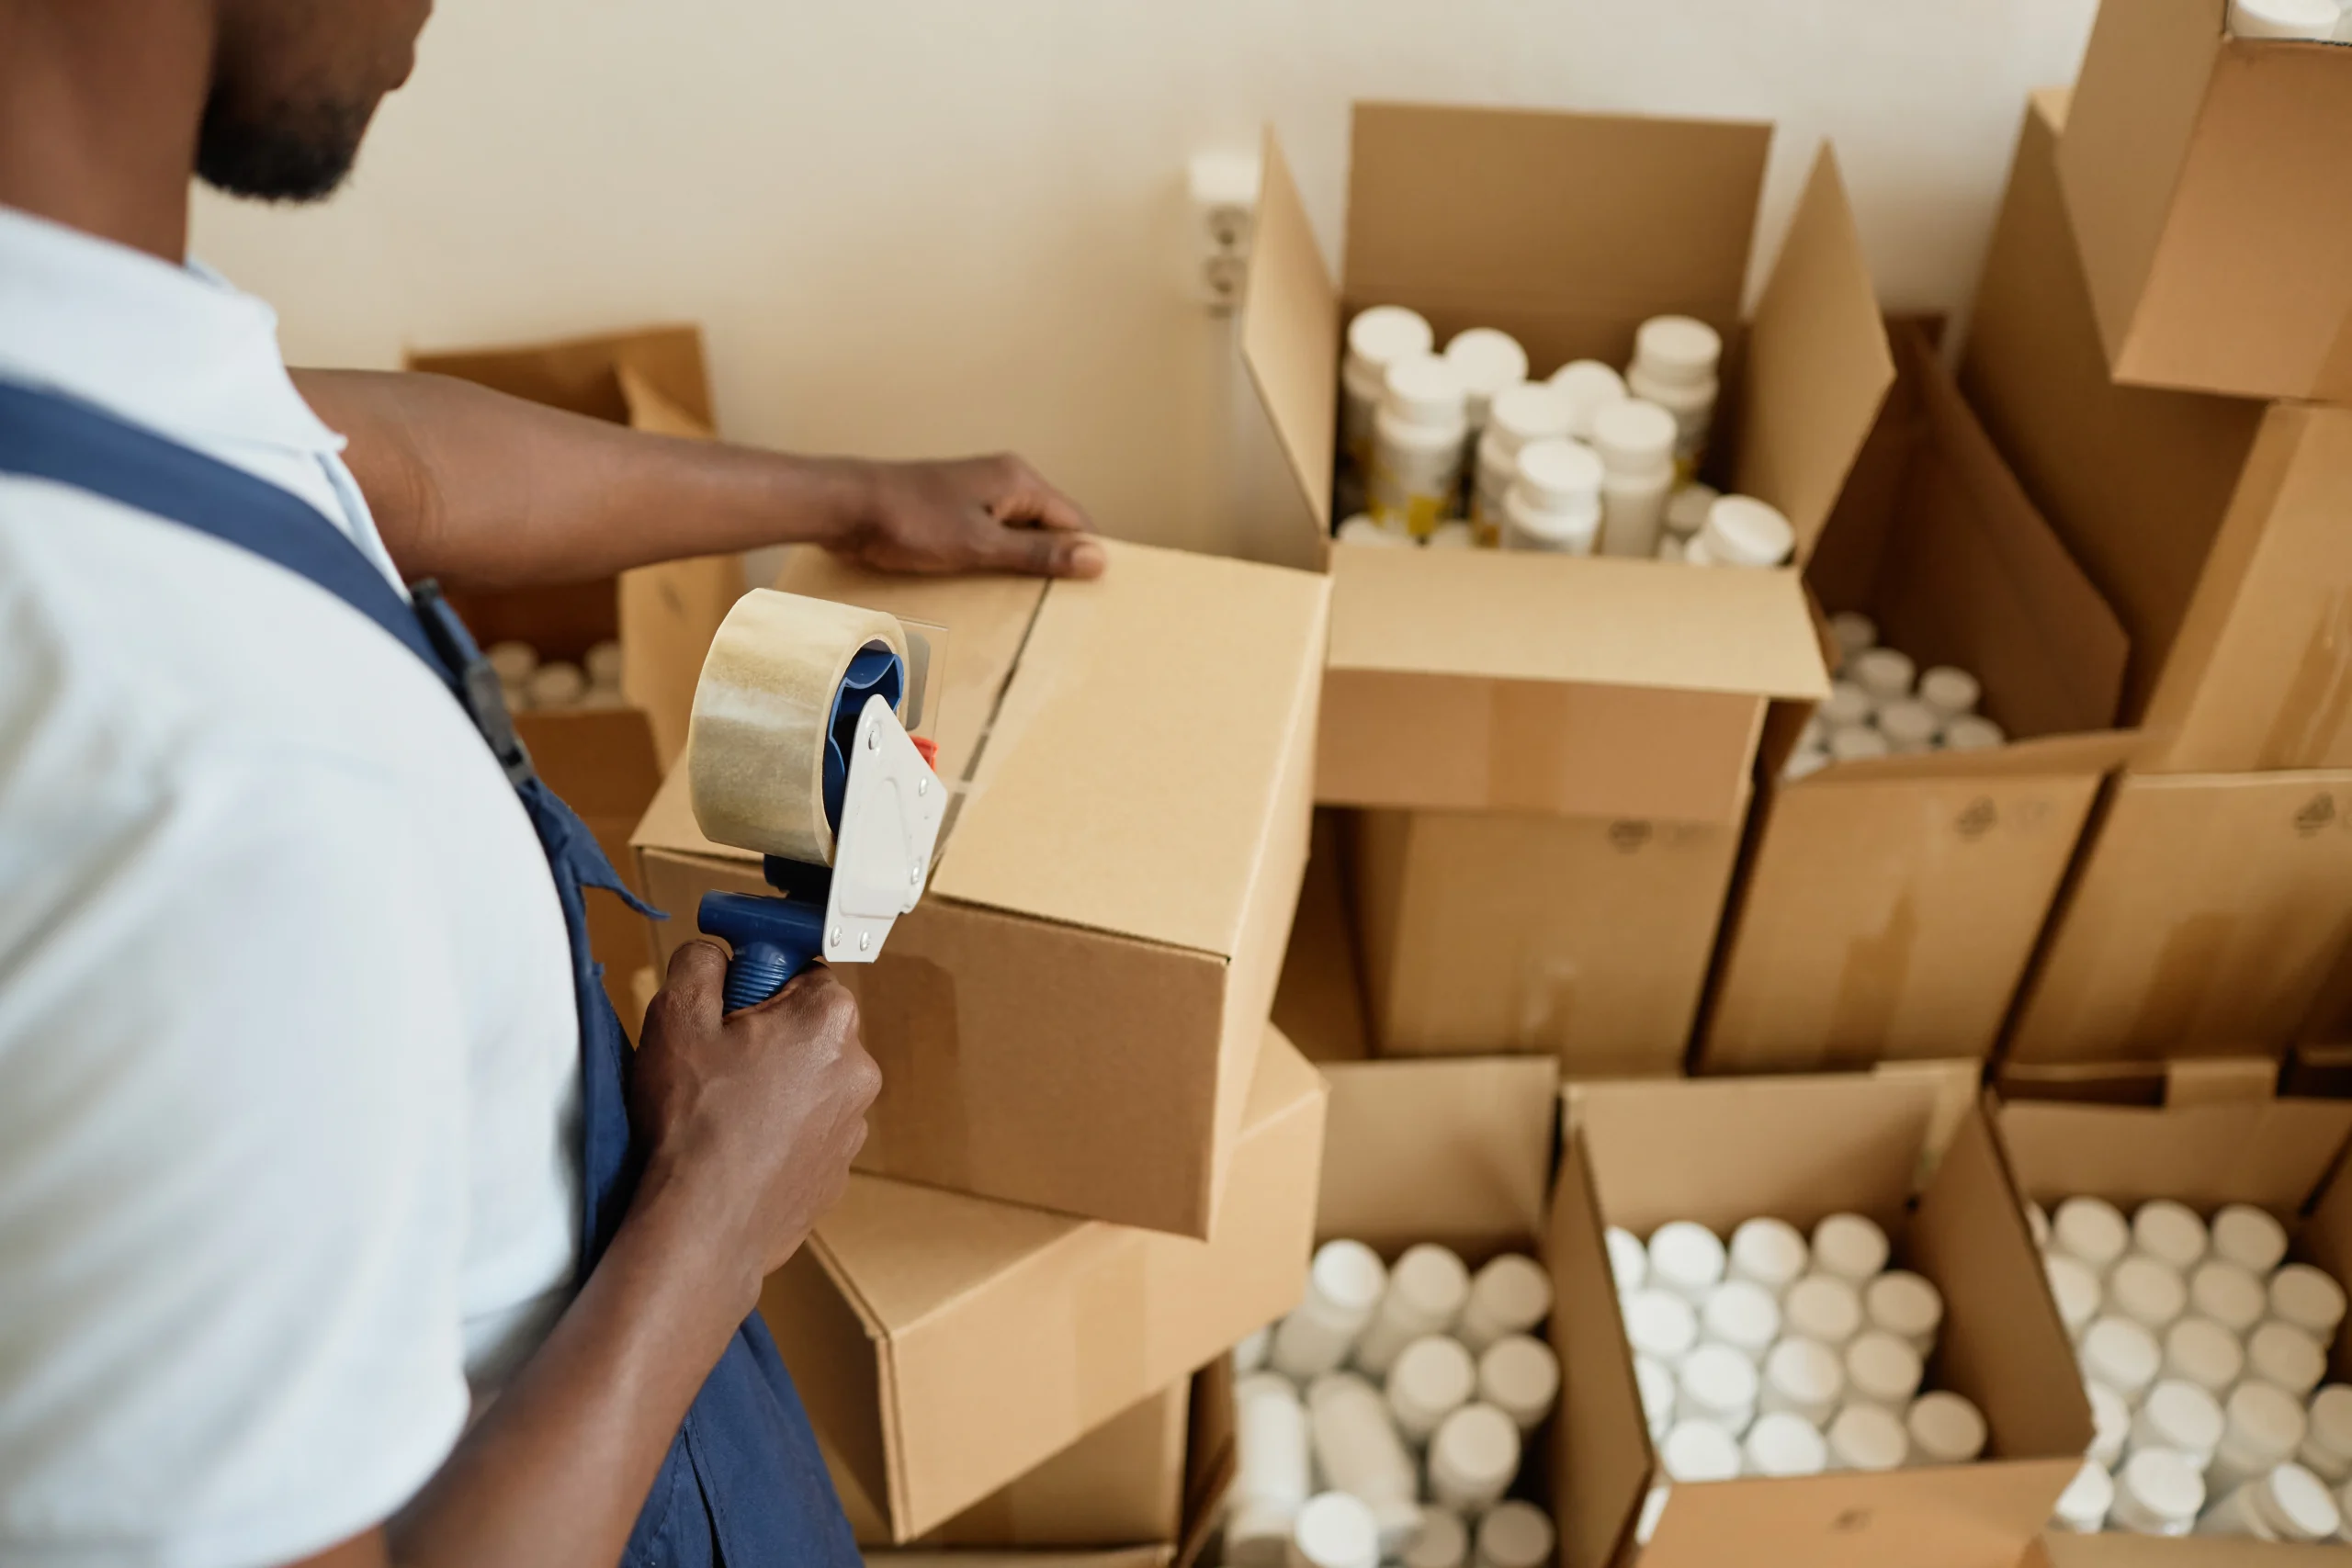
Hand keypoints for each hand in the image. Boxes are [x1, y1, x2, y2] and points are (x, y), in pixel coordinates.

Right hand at [631, 943, 881, 1290]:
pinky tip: (735, 1147)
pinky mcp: (837, 1170)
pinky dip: (776, 1132)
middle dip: (762, 1035)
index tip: (725, 1003)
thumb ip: (700, 962)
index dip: (754, 983)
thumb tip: (715, 953)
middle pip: (806, 1026)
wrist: (703, 1227)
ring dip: (770, 1086)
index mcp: (829, 1018)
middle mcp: (857, 1067)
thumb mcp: (675, 1016)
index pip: (800, 969)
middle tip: (713, 1060)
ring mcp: (852, 1124)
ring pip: (806, 1081)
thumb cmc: (694, 1125)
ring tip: (720, 1112)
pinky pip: (806, 1131)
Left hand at [835, 454, 1104, 578]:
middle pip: (1049, 527)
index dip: (1084, 556)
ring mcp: (978, 496)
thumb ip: (1039, 554)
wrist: (847, 508)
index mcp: (1018, 480)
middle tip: (1059, 606)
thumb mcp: (981, 546)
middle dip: (1054, 563)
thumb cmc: (909, 521)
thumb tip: (1097, 558)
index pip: (1074, 520)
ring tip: (1026, 602)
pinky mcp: (955, 512)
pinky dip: (997, 562)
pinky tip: (991, 589)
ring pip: (1020, 535)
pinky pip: (992, 539)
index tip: (1090, 595)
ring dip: (1024, 566)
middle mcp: (1003, 482)